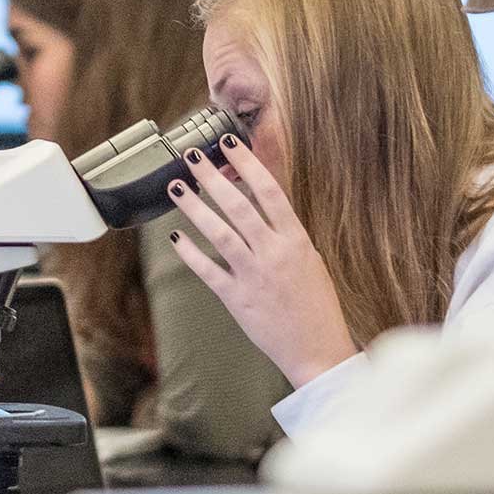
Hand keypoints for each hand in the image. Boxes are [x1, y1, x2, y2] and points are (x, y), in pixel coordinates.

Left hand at [162, 135, 359, 386]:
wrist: (318, 350)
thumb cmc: (316, 305)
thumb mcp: (309, 260)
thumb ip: (284, 235)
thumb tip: (260, 205)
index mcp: (297, 240)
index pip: (270, 191)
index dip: (247, 164)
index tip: (228, 143)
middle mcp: (274, 253)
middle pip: (239, 206)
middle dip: (212, 178)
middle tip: (191, 157)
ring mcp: (254, 275)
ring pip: (220, 233)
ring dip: (195, 208)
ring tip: (177, 188)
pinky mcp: (237, 299)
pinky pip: (208, 270)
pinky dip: (191, 252)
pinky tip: (176, 237)